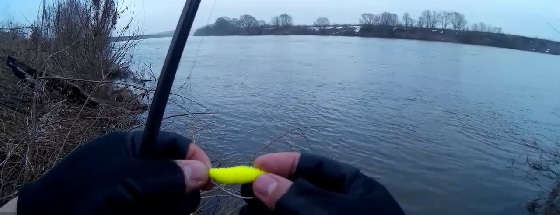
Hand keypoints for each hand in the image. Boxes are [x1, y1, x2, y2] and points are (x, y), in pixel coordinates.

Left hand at [17, 131, 210, 214]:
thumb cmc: (79, 194)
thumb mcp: (123, 179)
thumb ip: (164, 175)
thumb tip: (203, 173)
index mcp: (135, 148)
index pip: (175, 145)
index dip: (195, 157)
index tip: (209, 178)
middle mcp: (141, 171)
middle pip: (181, 178)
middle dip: (176, 194)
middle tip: (157, 204)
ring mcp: (140, 197)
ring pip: (174, 204)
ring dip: (164, 211)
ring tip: (136, 213)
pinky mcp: (140, 213)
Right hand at [241, 153, 404, 214]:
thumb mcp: (331, 213)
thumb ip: (297, 197)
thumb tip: (262, 180)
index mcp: (355, 189)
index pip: (315, 167)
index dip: (284, 164)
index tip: (254, 166)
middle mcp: (341, 207)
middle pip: (299, 192)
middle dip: (271, 193)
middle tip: (246, 196)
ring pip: (292, 214)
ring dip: (268, 213)